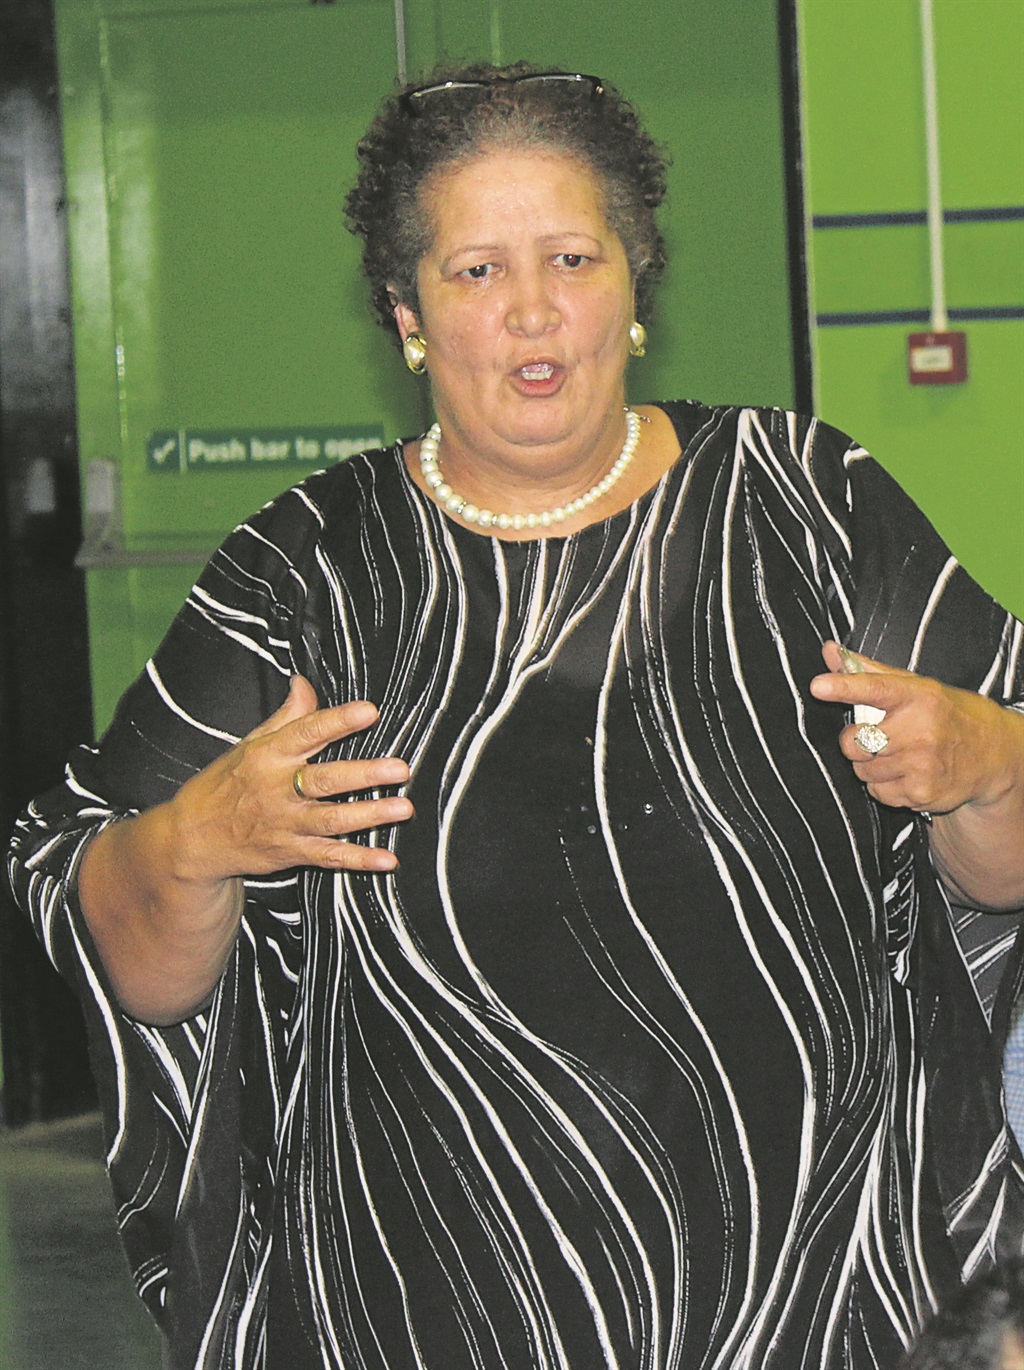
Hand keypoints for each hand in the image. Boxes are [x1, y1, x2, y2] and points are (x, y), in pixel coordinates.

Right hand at [167, 674, 412, 879]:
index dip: (338, 721)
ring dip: (370, 815)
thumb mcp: (249, 744)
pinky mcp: (291, 852)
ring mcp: (286, 824)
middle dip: (365, 774)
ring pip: (332, 820)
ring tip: (403, 808)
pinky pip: (328, 857)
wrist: (191, 840)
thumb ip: (285, 716)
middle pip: (326, 780)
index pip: (306, 733)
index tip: (369, 711)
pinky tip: (387, 858)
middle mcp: (278, 790)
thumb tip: (304, 682)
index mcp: (268, 756)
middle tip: (400, 768)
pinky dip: (358, 860)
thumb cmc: (226, 783)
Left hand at [809, 642, 1020, 815]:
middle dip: (856, 742)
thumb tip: (829, 651)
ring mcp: (922, 763)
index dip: (843, 687)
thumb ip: (867, 671)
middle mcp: (920, 729)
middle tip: (880, 737)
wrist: (991, 755)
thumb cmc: (944, 714)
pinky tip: (908, 773)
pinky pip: (876, 791)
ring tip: (901, 755)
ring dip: (871, 765)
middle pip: (854, 742)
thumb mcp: (914, 687)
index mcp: (917, 696)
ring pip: (861, 770)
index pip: (874, 688)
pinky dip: (884, 786)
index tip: (818, 686)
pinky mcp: (921, 792)